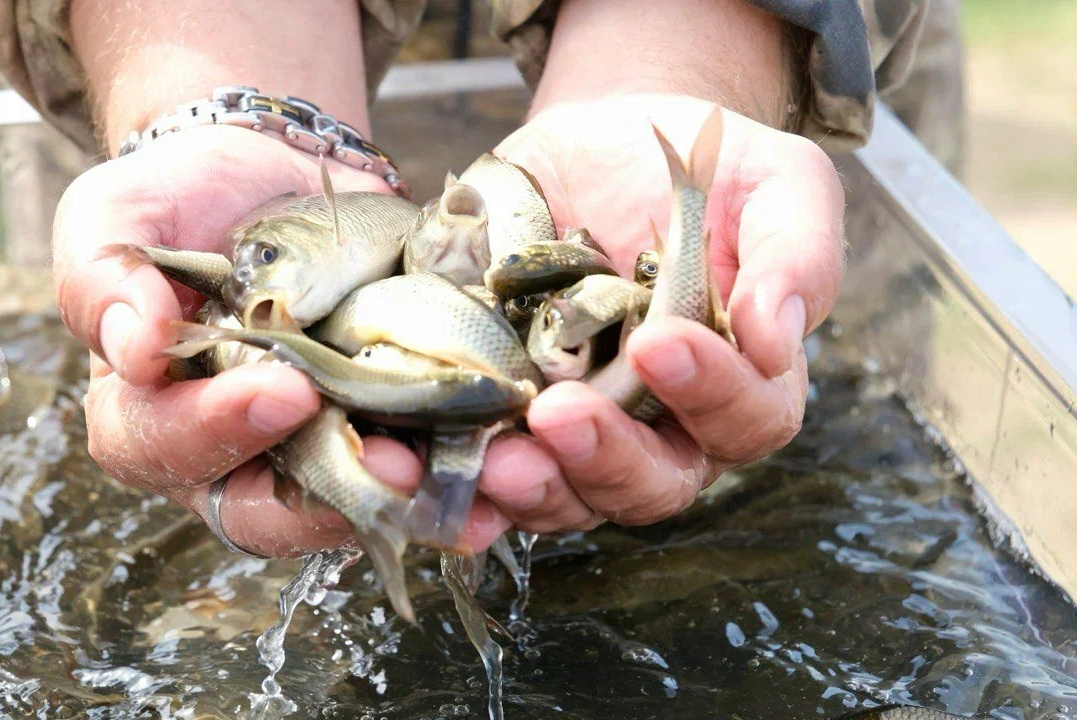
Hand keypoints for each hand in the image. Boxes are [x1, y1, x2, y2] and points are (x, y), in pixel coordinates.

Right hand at [55, 127, 455, 557]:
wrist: (268, 171)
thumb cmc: (177, 198)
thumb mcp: (114, 216)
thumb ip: (104, 279)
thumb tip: (133, 347)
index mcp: (147, 415)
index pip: (162, 446)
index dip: (216, 430)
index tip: (279, 388)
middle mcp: (228, 454)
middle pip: (264, 509)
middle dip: (332, 494)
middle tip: (395, 465)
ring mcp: (310, 447)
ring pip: (350, 503)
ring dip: (411, 504)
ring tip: (464, 485)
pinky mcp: (379, 424)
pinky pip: (416, 466)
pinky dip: (457, 472)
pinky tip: (504, 465)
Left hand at [476, 94, 844, 531]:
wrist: (607, 144)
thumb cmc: (704, 171)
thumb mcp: (776, 183)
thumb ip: (797, 253)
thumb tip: (780, 335)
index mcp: (739, 382)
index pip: (745, 421)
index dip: (711, 394)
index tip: (659, 341)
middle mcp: (662, 427)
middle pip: (652, 483)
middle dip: (607, 459)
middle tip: (559, 417)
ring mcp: (580, 430)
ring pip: (568, 497)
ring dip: (531, 488)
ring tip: (492, 462)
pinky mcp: (506, 414)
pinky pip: (484, 470)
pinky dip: (456, 482)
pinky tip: (419, 466)